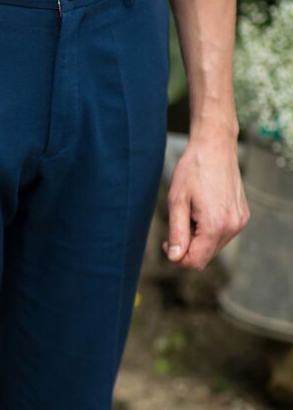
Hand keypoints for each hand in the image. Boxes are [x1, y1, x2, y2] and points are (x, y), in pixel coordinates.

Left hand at [164, 135, 248, 269]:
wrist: (215, 147)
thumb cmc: (192, 170)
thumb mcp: (177, 202)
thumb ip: (177, 233)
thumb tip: (175, 258)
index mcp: (216, 225)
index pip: (195, 261)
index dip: (177, 257)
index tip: (167, 242)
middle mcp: (233, 227)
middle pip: (205, 256)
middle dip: (187, 247)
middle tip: (177, 223)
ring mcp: (240, 221)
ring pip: (213, 247)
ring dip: (198, 238)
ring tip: (190, 213)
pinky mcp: (242, 216)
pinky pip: (222, 234)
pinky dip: (208, 230)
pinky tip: (201, 210)